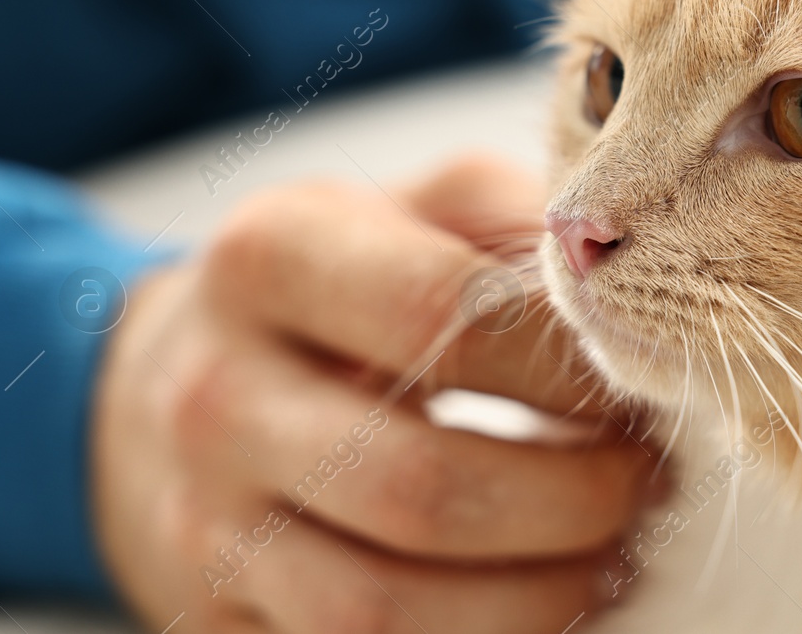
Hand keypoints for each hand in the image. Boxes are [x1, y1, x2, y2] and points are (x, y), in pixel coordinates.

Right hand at [91, 155, 652, 632]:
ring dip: (537, 598)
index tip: (634, 379)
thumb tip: (627, 280)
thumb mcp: (402, 209)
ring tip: (614, 552)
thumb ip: (510, 219)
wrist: (155, 390)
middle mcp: (218, 396)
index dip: (564, 364)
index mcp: (268, 259)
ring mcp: (204, 523)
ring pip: (386, 607)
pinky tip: (540, 603)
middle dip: (575, 499)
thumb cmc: (322, 288)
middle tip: (646, 478)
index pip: (443, 316)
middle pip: (423, 486)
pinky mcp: (213, 620)